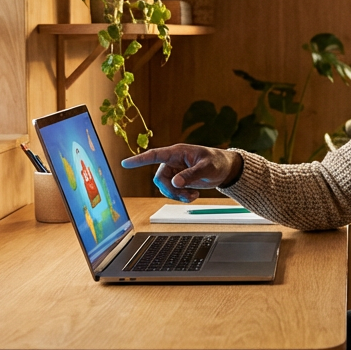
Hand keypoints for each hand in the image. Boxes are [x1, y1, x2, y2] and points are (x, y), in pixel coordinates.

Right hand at [121, 144, 240, 201]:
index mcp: (177, 152)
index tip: (125, 163)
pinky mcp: (179, 180)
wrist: (225, 169)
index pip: (155, 155)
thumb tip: (175, 182)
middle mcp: (173, 161)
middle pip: (159, 179)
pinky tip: (194, 195)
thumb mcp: (207, 168)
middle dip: (171, 190)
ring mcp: (175, 171)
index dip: (139, 160)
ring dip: (177, 195)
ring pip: (165, 187)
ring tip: (193, 196)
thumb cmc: (217, 162)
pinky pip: (172, 192)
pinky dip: (181, 197)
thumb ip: (191, 174)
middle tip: (187, 195)